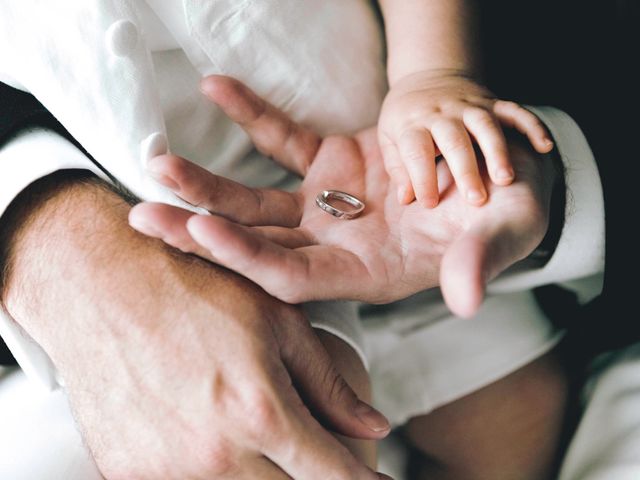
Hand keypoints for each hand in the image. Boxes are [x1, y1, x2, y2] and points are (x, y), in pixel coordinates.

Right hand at [2, 173, 389, 478]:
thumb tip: (372, 426)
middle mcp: (214, 453)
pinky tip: (203, 427)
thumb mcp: (277, 322)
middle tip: (303, 443)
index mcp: (259, 411)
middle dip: (305, 473)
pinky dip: (210, 467)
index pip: (331, 474)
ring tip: (244, 421)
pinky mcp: (129, 472)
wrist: (100, 284)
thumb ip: (328, 385)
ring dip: (257, 470)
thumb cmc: (193, 289)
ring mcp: (167, 469)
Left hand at [131, 76, 557, 316]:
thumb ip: (481, 261)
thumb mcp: (503, 233)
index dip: (249, 260)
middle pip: (255, 245)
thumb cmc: (507, 215)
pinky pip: (285, 140)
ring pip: (256, 202)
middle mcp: (337, 246)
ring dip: (206, 184)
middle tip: (143, 215)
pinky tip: (217, 89)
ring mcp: (330, 206)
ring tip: (156, 162)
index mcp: (369, 274)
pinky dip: (253, 116)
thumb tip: (468, 296)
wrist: (500, 178)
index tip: (202, 233)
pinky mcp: (333, 165)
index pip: (295, 277)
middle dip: (198, 231)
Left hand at [378, 70, 553, 206]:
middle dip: (465, 171)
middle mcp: (442, 113)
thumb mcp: (390, 138)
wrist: (427, 75)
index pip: (415, 151)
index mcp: (412, 123)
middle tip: (476, 200)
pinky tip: (545, 146)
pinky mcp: (492, 102)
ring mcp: (469, 105)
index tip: (429, 204)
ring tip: (506, 180)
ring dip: (498, 152)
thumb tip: (406, 198)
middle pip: (454, 141)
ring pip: (486, 126)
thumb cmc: (406, 117)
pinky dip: (532, 126)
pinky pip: (515, 112)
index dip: (421, 178)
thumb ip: (398, 168)